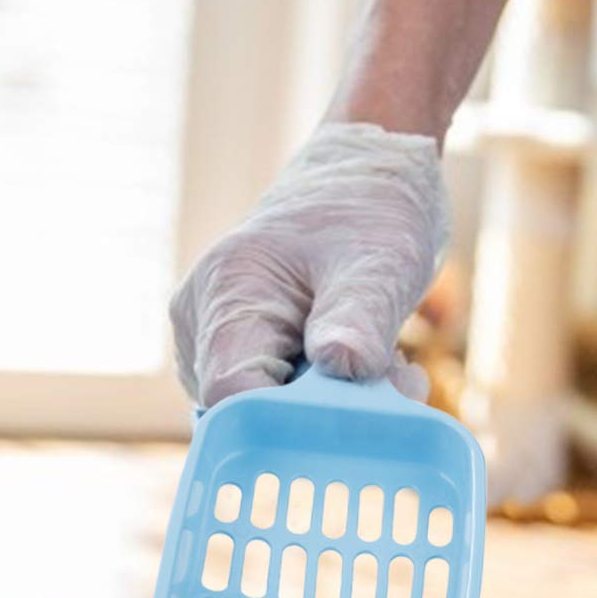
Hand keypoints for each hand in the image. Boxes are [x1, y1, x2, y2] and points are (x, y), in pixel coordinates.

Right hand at [170, 124, 447, 408]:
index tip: (354, 414)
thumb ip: (358, 320)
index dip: (288, 422)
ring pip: (265, 409)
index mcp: (227, 293)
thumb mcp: (380, 263)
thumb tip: (343, 368)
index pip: (231, 394)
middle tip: (394, 378)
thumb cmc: (370, 209)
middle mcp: (202, 320)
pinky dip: (328, 394)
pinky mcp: (239, 348)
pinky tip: (366, 361)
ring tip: (385, 360)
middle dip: (323, 414)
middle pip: (246, 410)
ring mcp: (213, 337)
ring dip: (333, 405)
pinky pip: (275, 395)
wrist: (363, 176)